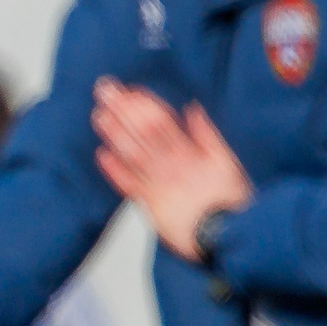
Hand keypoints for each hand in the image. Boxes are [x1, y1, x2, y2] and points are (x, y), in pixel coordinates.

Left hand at [91, 78, 251, 261]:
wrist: (226, 235)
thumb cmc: (228, 200)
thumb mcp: (226, 162)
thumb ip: (208, 135)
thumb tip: (191, 108)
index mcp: (191, 153)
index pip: (162, 121)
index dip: (144, 104)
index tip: (130, 90)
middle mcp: (172, 167)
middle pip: (143, 132)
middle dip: (122, 109)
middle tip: (104, 90)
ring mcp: (159, 186)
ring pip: (133, 155)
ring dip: (114, 134)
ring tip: (98, 116)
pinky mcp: (151, 206)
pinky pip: (130, 187)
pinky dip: (115, 171)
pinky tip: (101, 155)